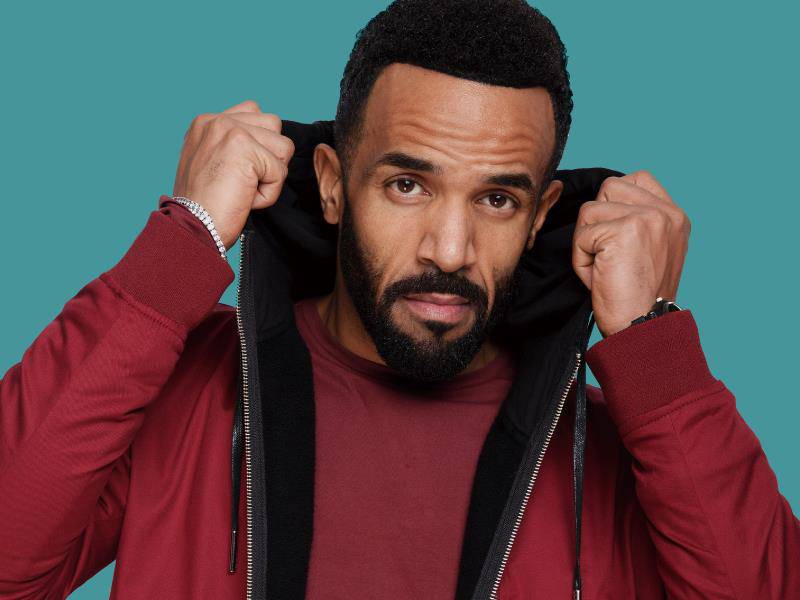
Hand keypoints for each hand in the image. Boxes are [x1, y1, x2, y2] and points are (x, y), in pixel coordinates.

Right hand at [172, 99, 294, 248]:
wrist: (193, 227)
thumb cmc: (204, 206)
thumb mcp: (212, 164)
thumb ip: (233, 145)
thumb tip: (266, 141)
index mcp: (207, 122)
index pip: (255, 112)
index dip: (259, 145)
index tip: (237, 170)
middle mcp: (216, 120)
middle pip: (274, 126)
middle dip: (268, 159)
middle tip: (240, 182)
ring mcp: (230, 130)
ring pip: (283, 147)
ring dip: (270, 176)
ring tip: (242, 189)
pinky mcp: (245, 148)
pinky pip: (280, 172)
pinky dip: (268, 194)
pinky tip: (243, 199)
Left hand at [572, 170, 690, 337]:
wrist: (643, 329)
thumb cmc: (638, 299)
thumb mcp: (651, 252)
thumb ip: (638, 221)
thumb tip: (606, 200)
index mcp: (675, 216)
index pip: (636, 178)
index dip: (614, 204)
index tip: (616, 239)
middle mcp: (667, 213)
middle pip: (608, 189)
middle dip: (598, 224)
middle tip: (611, 258)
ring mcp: (648, 218)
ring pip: (590, 210)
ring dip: (587, 244)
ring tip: (606, 270)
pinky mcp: (624, 231)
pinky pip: (581, 235)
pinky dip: (581, 261)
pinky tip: (600, 278)